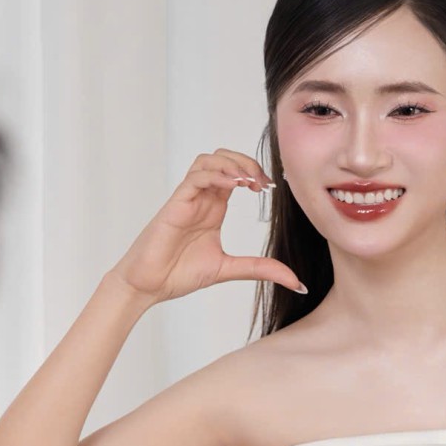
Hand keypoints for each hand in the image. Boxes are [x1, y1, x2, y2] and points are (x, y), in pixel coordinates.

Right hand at [111, 148, 305, 304]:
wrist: (148, 286)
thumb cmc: (179, 274)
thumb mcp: (229, 270)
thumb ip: (260, 270)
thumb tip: (296, 281)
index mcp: (213, 207)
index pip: (236, 174)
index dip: (255, 173)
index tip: (271, 188)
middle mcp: (201, 198)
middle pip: (223, 158)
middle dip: (247, 162)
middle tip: (263, 182)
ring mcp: (187, 199)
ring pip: (208, 160)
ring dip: (232, 163)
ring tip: (249, 181)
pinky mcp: (175, 205)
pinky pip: (195, 178)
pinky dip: (216, 176)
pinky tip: (233, 186)